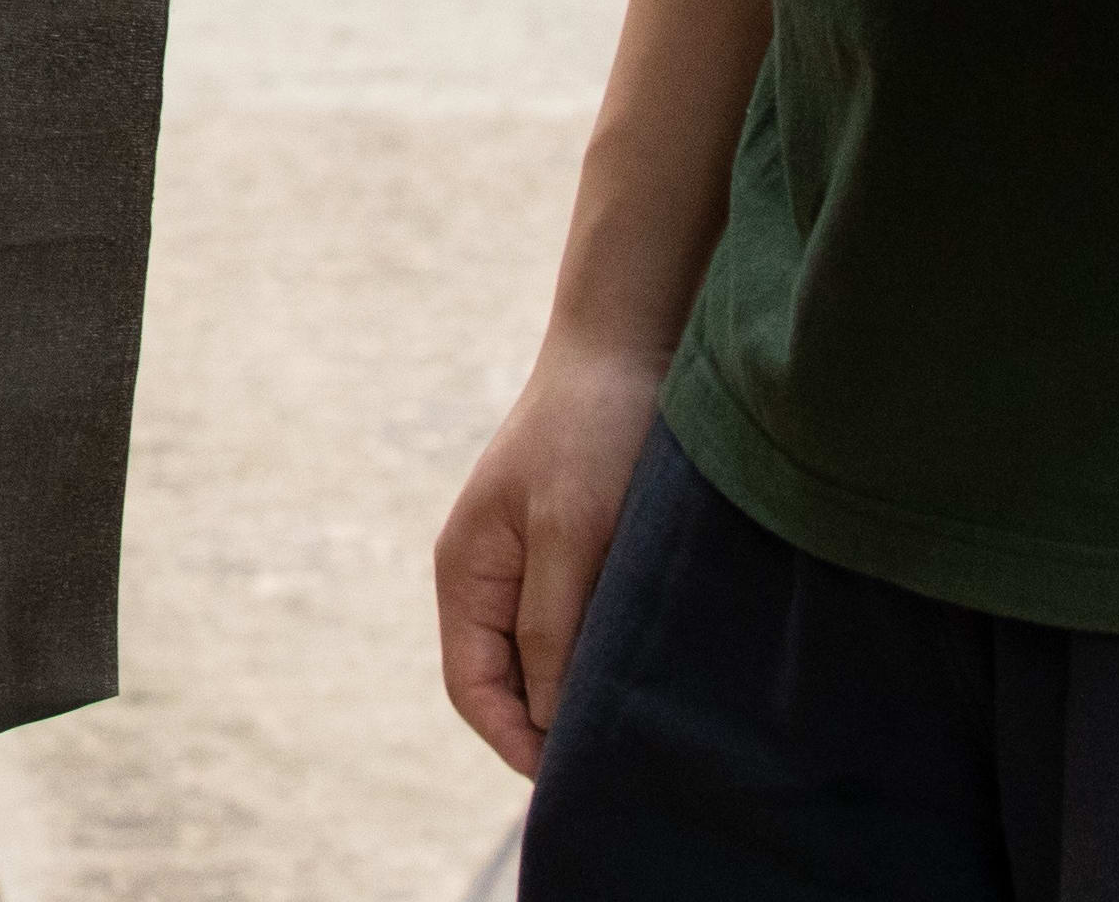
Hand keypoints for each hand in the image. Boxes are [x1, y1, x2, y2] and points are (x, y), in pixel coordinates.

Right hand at [432, 325, 665, 781]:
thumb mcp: (573, 534)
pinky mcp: (576, 551)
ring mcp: (531, 564)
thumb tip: (550, 718)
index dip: (519, 743)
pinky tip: (653, 662)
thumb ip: (552, 627)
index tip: (581, 776)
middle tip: (626, 757)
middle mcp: (489, 576)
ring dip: (586, 688)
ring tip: (645, 714)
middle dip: (555, 725)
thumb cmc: (592, 431)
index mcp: (465, 573)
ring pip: (550, 658)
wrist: (628, 343)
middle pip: (508, 683)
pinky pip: (580, 626)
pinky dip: (607, 652)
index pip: (473, 691)